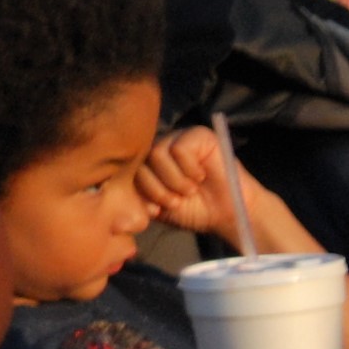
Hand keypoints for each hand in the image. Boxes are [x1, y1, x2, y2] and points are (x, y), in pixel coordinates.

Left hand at [134, 127, 243, 242]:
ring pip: (157, 154)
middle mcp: (159, 146)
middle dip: (158, 189)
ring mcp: (177, 138)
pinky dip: (189, 169)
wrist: (228, 214)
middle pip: (141, 161)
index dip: (143, 191)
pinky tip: (200, 176)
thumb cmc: (195, 211)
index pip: (128, 169)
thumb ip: (140, 197)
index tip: (157, 209)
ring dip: (175, 180)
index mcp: (147, 162)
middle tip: (177, 200)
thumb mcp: (160, 207)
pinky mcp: (196, 134)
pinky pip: (179, 149)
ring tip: (191, 189)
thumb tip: (120, 194)